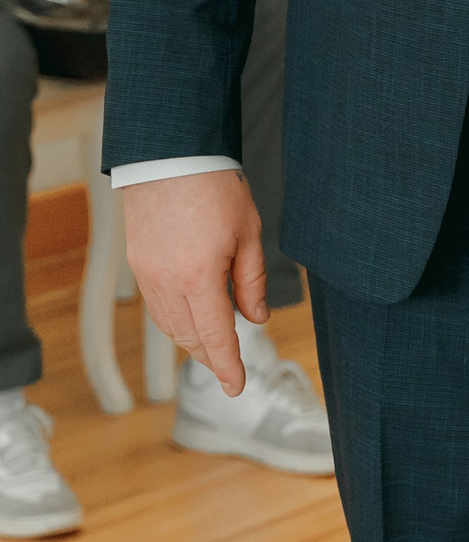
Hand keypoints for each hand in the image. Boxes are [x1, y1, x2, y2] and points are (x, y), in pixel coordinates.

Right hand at [122, 169, 267, 396]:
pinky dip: (175, 321)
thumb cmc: (214, 187)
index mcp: (199, 277)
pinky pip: (157, 307)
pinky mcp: (139, 264)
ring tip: (213, 348)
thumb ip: (252, 281)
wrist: (169, 156)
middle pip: (191, 337)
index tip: (237, 386)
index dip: (228, 366)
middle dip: (211, 357)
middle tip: (230, 368)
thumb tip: (256, 318)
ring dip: (192, 342)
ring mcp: (148, 275)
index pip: (216, 337)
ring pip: (170, 326)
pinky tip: (191, 320)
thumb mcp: (249, 233)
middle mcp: (168, 282)